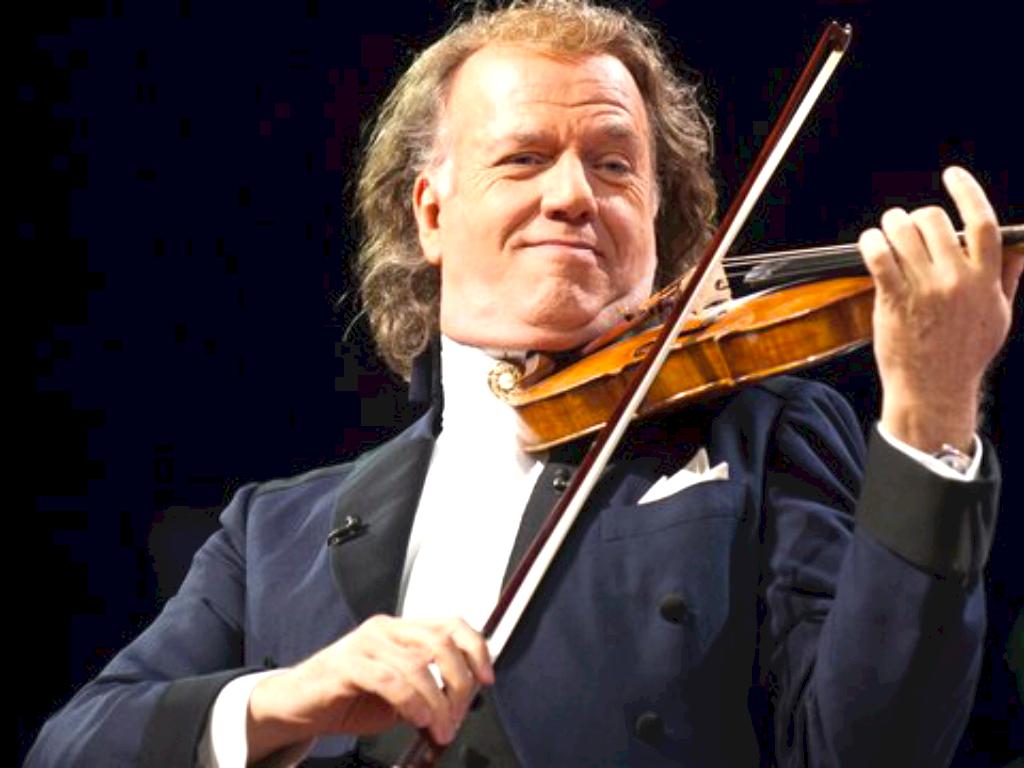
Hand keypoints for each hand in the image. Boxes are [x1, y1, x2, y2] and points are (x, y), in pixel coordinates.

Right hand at [246, 615, 493, 761]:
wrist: (297, 705)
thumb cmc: (349, 698)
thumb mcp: (398, 695)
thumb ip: (427, 691)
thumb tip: (459, 704)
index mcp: (402, 630)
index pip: (451, 624)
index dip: (476, 648)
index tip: (487, 679)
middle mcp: (386, 628)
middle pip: (440, 643)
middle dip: (459, 683)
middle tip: (457, 718)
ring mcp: (365, 643)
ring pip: (418, 665)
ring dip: (436, 703)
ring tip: (439, 729)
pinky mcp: (346, 664)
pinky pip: (390, 680)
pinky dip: (411, 701)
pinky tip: (416, 719)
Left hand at [858, 166, 1021, 452]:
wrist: (934, 390)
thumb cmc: (964, 355)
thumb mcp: (999, 316)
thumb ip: (1007, 277)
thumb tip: (1018, 248)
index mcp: (985, 280)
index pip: (982, 222)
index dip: (967, 192)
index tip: (952, 175)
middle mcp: (956, 280)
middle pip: (934, 221)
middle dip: (917, 215)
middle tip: (907, 222)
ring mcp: (924, 290)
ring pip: (903, 233)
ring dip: (891, 224)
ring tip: (886, 230)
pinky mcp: (894, 300)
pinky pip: (880, 256)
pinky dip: (871, 241)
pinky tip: (871, 241)